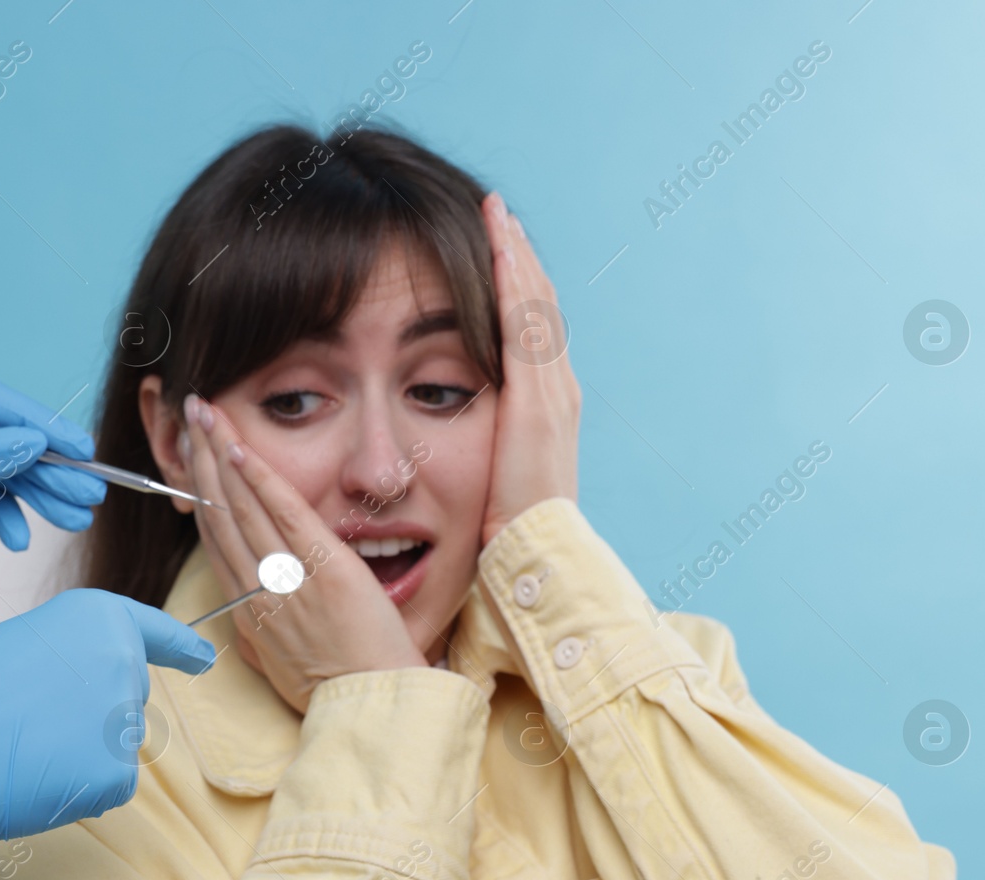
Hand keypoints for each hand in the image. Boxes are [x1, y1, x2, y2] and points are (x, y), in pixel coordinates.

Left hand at [0, 355, 105, 616]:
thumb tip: (32, 443)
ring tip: (75, 518)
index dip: (41, 425)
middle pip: (8, 432)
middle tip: (90, 494)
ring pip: (7, 462)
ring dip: (41, 493)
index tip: (82, 450)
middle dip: (50, 467)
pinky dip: (9, 514)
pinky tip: (18, 539)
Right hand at [0, 588, 216, 852]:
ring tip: (27, 746)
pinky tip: (41, 776)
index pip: (153, 632)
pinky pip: (110, 782)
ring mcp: (124, 719)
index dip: (181, 647)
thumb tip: (100, 687)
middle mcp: (124, 661)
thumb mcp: (25, 642)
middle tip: (33, 718)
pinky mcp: (119, 774)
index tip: (205, 659)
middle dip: (93, 712)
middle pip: (127, 695)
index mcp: (99, 618)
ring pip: (116, 743)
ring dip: (83, 751)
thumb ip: (77, 652)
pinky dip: (80, 788)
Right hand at [183, 394, 425, 711]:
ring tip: (206, 414)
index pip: (216, 542)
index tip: (192, 458)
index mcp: (247, 615)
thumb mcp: (282, 666)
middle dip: (201, 459)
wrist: (373, 709)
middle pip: (218, 514)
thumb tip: (250, 606)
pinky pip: (283, 515)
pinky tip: (240, 448)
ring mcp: (286, 580)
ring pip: (241, 507)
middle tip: (191, 416)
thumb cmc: (338, 691)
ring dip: (221, 454)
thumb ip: (263, 630)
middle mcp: (256, 593)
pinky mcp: (323, 570)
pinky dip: (259, 479)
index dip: (200, 494)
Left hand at [479, 192, 580, 545]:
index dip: (512, 289)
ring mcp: (553, 391)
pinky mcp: (539, 396)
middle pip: (537, 307)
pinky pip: (527, 323)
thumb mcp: (484, 482)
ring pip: (536, 305)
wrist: (536, 561)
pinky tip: (500, 245)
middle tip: (497, 212)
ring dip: (516, 255)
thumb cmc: (503, 535)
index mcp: (542, 410)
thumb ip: (471, 454)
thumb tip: (428, 444)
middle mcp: (556, 392)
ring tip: (498, 213)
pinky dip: (515, 280)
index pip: (528, 334)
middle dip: (517, 258)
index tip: (493, 249)